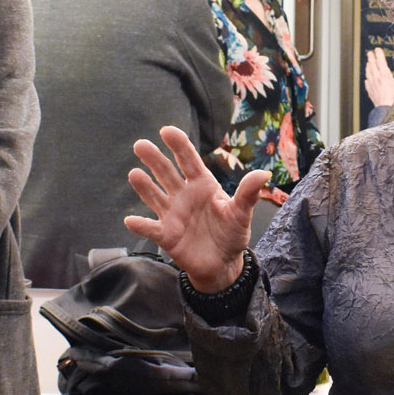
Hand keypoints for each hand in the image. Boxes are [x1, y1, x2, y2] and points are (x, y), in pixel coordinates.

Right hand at [124, 125, 267, 291]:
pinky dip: (141, 225)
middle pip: (166, 173)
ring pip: (155, 196)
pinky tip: (130, 220)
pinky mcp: (166, 235)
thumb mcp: (242, 213)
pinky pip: (151, 229)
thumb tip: (263, 175)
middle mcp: (183, 195)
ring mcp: (172, 214)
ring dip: (144, 186)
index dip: (179, 145)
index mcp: (202, 185)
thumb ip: (248, 194)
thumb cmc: (232, 233)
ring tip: (134, 174)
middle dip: (154, 159)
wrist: (222, 263)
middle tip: (140, 144)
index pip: (189, 160)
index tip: (167, 131)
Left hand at [363, 47, 393, 107]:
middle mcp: (376, 77)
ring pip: (368, 72)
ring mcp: (372, 84)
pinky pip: (367, 82)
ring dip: (368, 66)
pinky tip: (367, 79)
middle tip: (370, 52)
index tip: (377, 49)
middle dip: (371, 57)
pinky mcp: (370, 90)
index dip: (378, 53)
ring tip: (368, 63)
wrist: (385, 109)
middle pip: (372, 64)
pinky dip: (367, 78)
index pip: (380, 60)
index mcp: (384, 74)